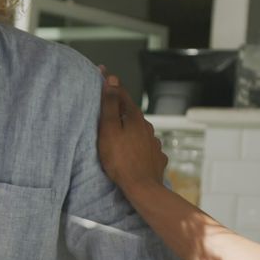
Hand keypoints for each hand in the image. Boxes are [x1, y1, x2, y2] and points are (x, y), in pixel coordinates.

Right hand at [98, 72, 167, 192]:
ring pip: (139, 129)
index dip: (110, 82)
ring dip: (129, 126)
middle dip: (119, 106)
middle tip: (107, 104)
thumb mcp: (108, 130)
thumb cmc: (120, 159)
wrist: (143, 188)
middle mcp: (147, 126)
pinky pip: (145, 145)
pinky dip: (137, 143)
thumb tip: (112, 80)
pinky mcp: (156, 157)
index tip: (102, 71)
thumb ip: (110, 105)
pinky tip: (133, 149)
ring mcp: (153, 142)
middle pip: (131, 111)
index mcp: (134, 117)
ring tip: (118, 131)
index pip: (121, 93)